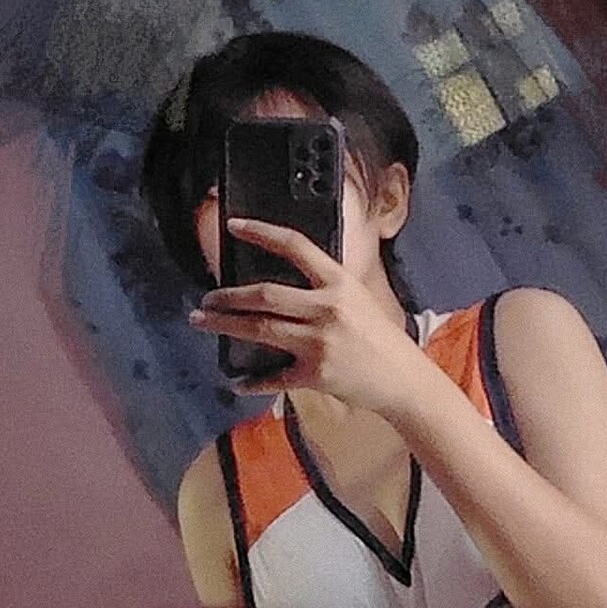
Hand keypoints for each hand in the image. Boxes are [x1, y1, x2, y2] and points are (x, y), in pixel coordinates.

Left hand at [189, 219, 422, 410]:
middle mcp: (327, 309)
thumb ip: (325, 289)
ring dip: (225, 325)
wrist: (404, 379)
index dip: (261, 233)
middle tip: (207, 298)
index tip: (233, 226)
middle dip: (228, 296)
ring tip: (203, 321)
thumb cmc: (382, 338)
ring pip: (260, 329)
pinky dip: (251, 381)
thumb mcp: (358, 300)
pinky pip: (273, 377)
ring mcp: (320, 343)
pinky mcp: (315, 374)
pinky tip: (236, 381)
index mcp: (339, 283)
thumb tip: (284, 284)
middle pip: (265, 294)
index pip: (295, 247)